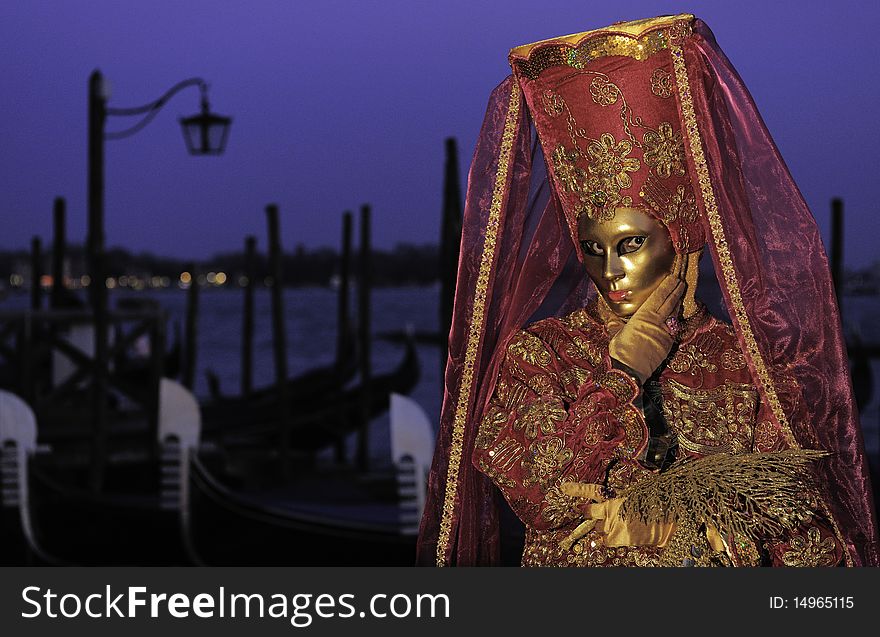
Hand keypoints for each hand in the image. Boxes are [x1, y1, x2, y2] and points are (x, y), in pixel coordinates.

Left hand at [558, 482, 675, 550]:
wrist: (668, 522)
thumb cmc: (654, 506)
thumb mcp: (635, 498)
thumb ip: (619, 502)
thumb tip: (603, 511)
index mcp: (616, 496)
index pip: (590, 490)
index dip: (576, 489)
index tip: (563, 488)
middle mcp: (611, 509)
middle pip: (591, 515)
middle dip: (596, 517)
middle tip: (609, 517)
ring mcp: (612, 524)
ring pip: (598, 529)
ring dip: (606, 529)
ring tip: (624, 525)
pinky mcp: (617, 537)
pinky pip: (605, 540)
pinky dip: (609, 539)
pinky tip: (623, 534)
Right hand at [608, 253, 687, 383]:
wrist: (630, 370)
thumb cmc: (620, 350)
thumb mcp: (616, 333)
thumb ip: (617, 325)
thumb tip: (613, 320)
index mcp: (644, 316)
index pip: (659, 296)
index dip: (667, 286)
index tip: (673, 277)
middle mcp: (657, 322)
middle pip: (670, 302)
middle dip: (676, 291)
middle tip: (681, 281)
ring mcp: (665, 332)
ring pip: (674, 314)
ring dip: (677, 303)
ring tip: (680, 295)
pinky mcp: (668, 343)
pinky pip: (673, 327)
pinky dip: (675, 319)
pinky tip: (674, 316)